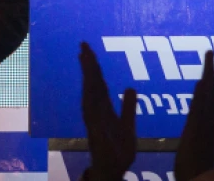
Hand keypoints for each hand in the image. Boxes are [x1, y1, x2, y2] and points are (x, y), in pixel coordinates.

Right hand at [80, 42, 136, 180]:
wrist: (112, 172)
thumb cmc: (118, 151)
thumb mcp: (128, 125)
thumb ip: (129, 108)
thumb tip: (130, 87)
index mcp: (104, 109)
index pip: (98, 84)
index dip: (94, 67)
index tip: (88, 49)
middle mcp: (96, 113)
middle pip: (91, 85)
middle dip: (88, 65)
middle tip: (84, 45)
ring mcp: (95, 122)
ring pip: (90, 94)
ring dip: (88, 77)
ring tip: (85, 58)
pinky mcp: (96, 133)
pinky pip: (92, 113)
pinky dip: (90, 100)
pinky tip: (89, 87)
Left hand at [175, 51, 213, 180]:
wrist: (200, 177)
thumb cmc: (201, 161)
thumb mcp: (211, 138)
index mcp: (211, 120)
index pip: (212, 94)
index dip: (211, 77)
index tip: (210, 62)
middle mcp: (210, 119)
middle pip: (211, 90)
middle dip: (210, 70)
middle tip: (209, 51)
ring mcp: (204, 124)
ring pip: (207, 96)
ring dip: (207, 76)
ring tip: (208, 59)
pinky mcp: (196, 130)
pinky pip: (199, 108)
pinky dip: (201, 95)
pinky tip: (200, 82)